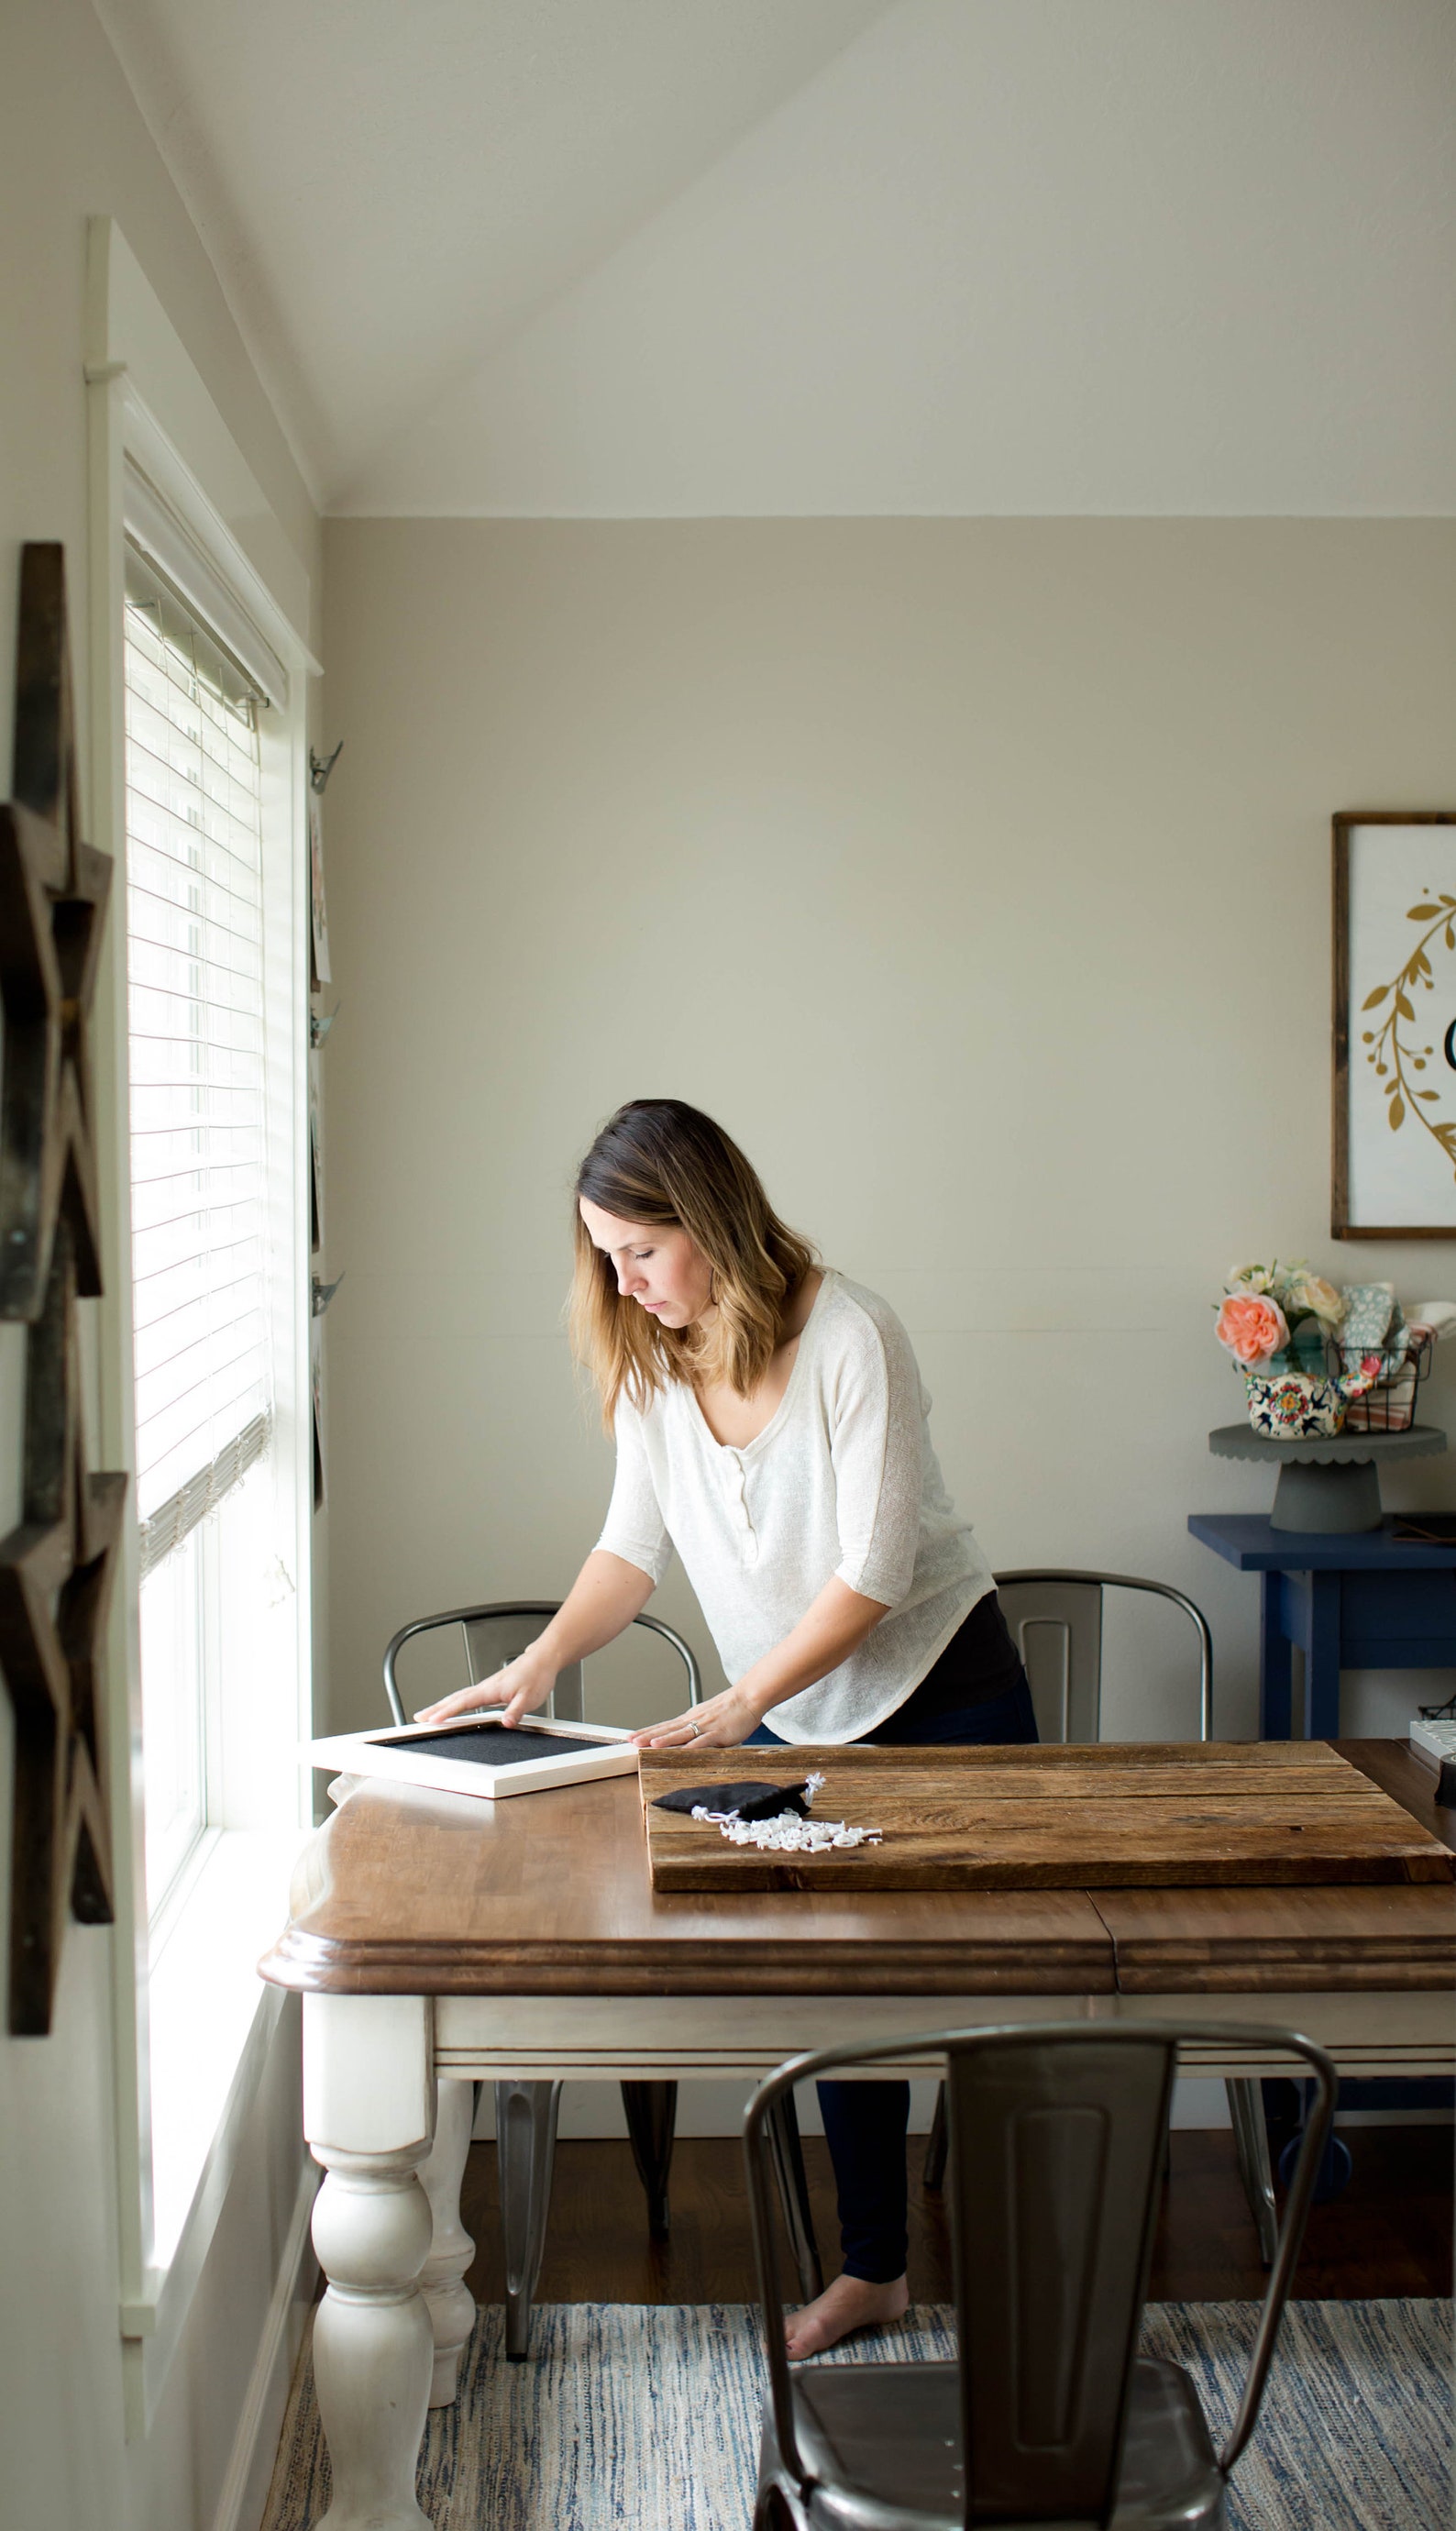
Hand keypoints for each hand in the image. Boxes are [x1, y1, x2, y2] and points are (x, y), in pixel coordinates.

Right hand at [415, 1648, 555, 1729]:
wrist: (543, 1659)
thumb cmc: (536, 1675)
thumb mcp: (530, 1697)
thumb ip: (516, 1711)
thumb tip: (505, 1723)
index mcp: (490, 1689)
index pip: (463, 1702)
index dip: (446, 1712)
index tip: (431, 1719)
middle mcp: (485, 1687)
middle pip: (455, 1698)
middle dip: (435, 1708)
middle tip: (418, 1718)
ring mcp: (487, 1687)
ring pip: (460, 1697)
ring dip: (442, 1705)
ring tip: (429, 1714)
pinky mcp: (491, 1688)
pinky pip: (468, 1696)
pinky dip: (456, 1702)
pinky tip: (454, 1707)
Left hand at [631, 1682, 768, 1751]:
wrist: (748, 1697)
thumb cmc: (731, 1709)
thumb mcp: (707, 1717)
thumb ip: (695, 1728)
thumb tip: (684, 1739)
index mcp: (690, 1718)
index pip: (664, 1726)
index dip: (647, 1731)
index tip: (631, 1736)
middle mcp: (693, 1721)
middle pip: (667, 1729)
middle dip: (648, 1736)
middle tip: (631, 1741)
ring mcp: (705, 1726)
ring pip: (681, 1734)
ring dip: (665, 1740)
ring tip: (649, 1745)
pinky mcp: (718, 1733)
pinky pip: (703, 1741)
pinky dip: (692, 1746)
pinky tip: (682, 1751)